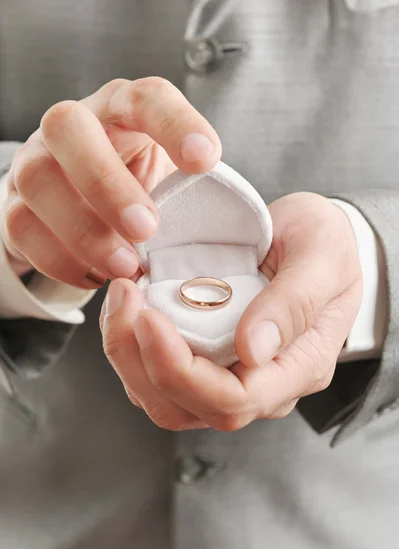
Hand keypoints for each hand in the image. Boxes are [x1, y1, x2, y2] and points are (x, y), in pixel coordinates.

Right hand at [0, 78, 220, 284]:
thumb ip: (188, 193)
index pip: (147, 98)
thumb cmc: (138, 187)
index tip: (205, 159)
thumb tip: (222, 233)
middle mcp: (72, 126)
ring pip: (37, 180)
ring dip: (82, 230)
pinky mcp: (16, 204)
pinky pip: (22, 228)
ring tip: (123, 266)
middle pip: (70, 128)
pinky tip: (96, 277)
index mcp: (122, 110)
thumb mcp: (168, 178)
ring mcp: (36, 162)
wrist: (83, 202)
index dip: (176, 124)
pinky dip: (60, 260)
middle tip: (146, 229)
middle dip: (107, 183)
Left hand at [101, 193, 361, 430]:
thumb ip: (294, 302)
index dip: (180, 370)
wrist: (312, 242)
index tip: (149, 316)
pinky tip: (131, 304)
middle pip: (186, 408)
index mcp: (296, 369)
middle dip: (139, 360)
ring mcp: (229, 378)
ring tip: (122, 296)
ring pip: (162, 398)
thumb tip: (253, 350)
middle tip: (124, 296)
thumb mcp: (323, 256)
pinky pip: (155, 375)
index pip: (233, 401)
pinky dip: (130, 344)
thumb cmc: (325, 245)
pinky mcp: (205, 362)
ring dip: (127, 354)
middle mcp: (260, 387)